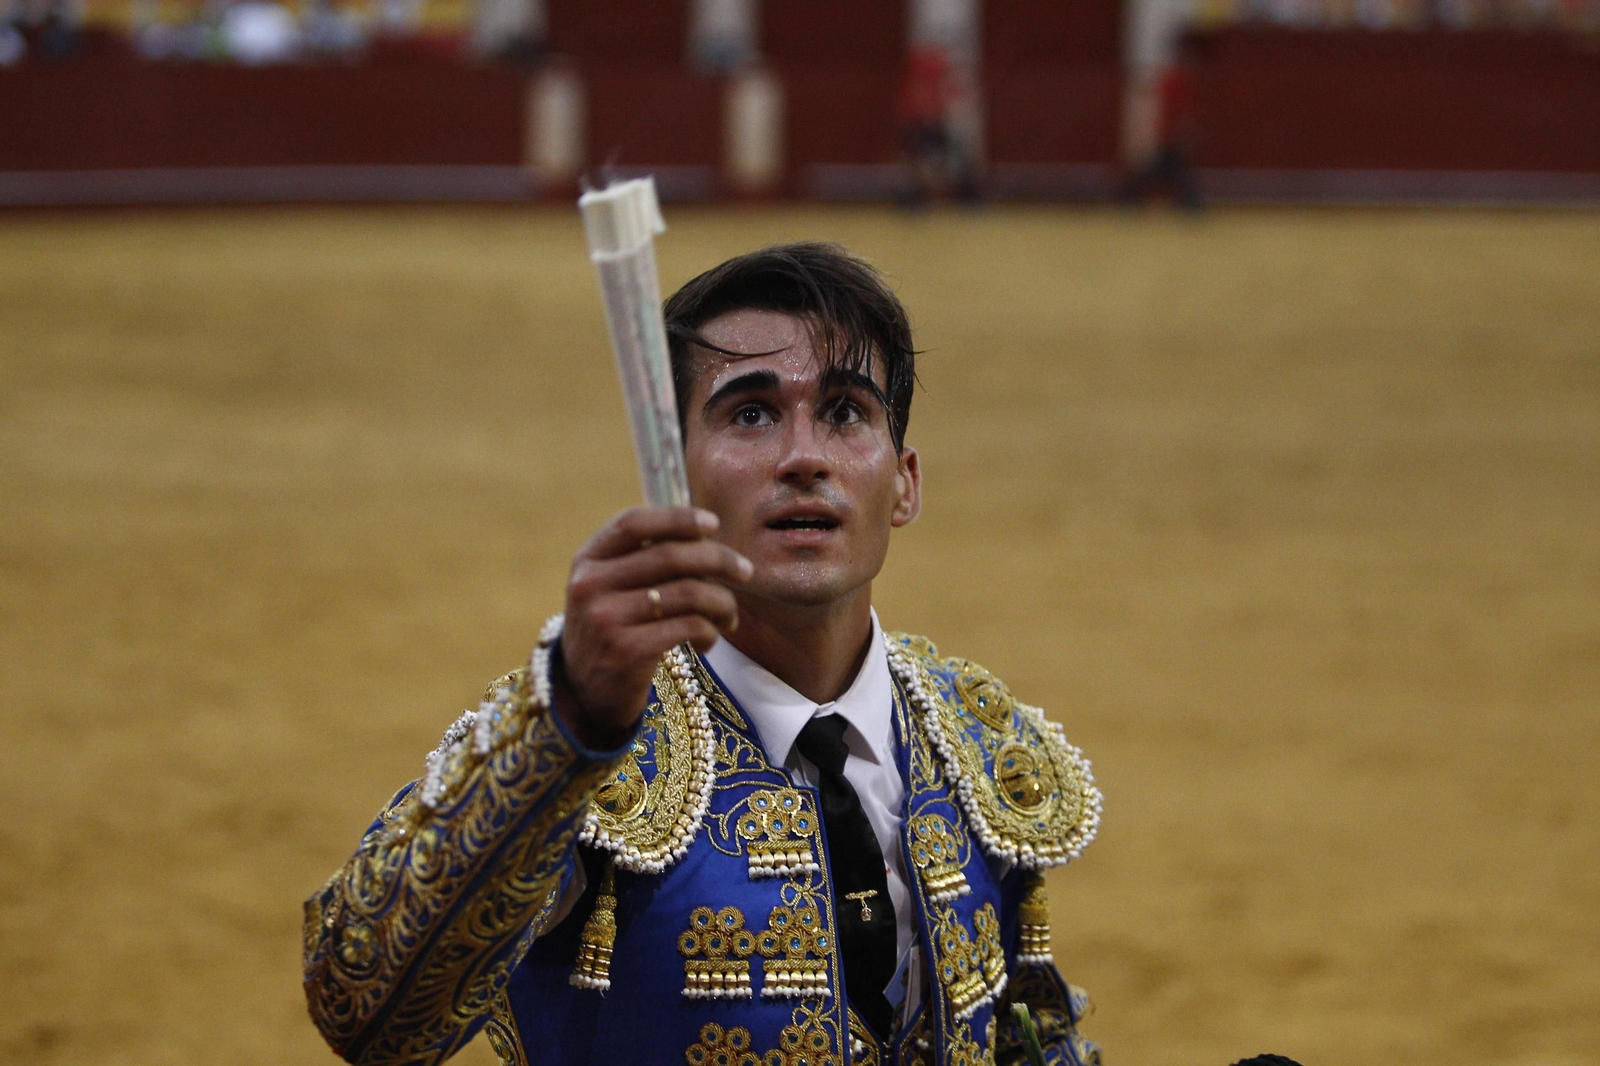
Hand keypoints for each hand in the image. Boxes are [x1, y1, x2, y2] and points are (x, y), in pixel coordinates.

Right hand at [556, 506, 751, 748]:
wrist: (584, 694)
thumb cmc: (611, 632)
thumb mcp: (609, 589)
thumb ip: (642, 560)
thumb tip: (707, 537)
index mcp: (588, 560)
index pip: (633, 522)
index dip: (677, 518)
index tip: (712, 523)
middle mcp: (592, 585)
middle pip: (670, 555)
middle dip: (719, 560)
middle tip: (745, 572)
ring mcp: (607, 618)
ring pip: (688, 592)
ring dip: (722, 602)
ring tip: (729, 615)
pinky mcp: (628, 650)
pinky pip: (689, 627)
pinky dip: (710, 632)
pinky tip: (707, 641)